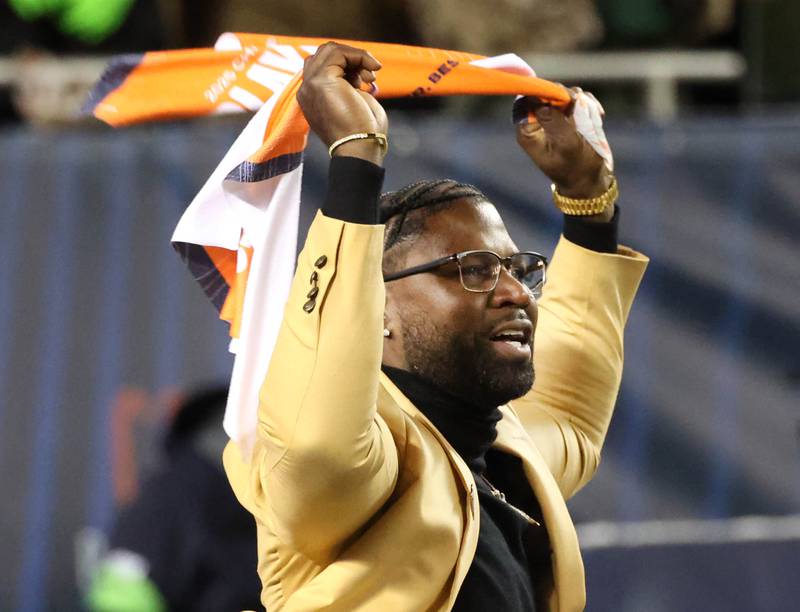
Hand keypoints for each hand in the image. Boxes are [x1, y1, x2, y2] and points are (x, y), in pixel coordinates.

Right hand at [297, 42, 388, 164]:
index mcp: (312, 97)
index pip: (323, 66)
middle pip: (324, 54)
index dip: (347, 66)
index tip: (365, 80)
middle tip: (369, 76)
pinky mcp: (321, 80)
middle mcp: (307, 90)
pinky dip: (359, 56)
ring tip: (371, 76)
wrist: (360, 147)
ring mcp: (311, 85)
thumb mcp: (353, 102)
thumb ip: (347, 84)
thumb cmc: (363, 131)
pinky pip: (339, 53)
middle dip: (350, 59)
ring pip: (330, 50)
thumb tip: (356, 69)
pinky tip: (372, 70)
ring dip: (356, 56)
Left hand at [516, 90, 613, 221]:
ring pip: (564, 94)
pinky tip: (598, 118)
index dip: (544, 92)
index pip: (527, 100)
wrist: (590, 181)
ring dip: (582, 103)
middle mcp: (537, 123)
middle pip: (547, 93)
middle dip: (567, 97)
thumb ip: (555, 121)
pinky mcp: (569, 117)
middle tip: (582, 109)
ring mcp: (553, 119)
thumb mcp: (567, 145)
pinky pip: (577, 100)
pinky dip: (589, 106)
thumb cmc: (577, 168)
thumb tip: (543, 99)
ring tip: (593, 119)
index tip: (565, 98)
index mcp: (528, 131)